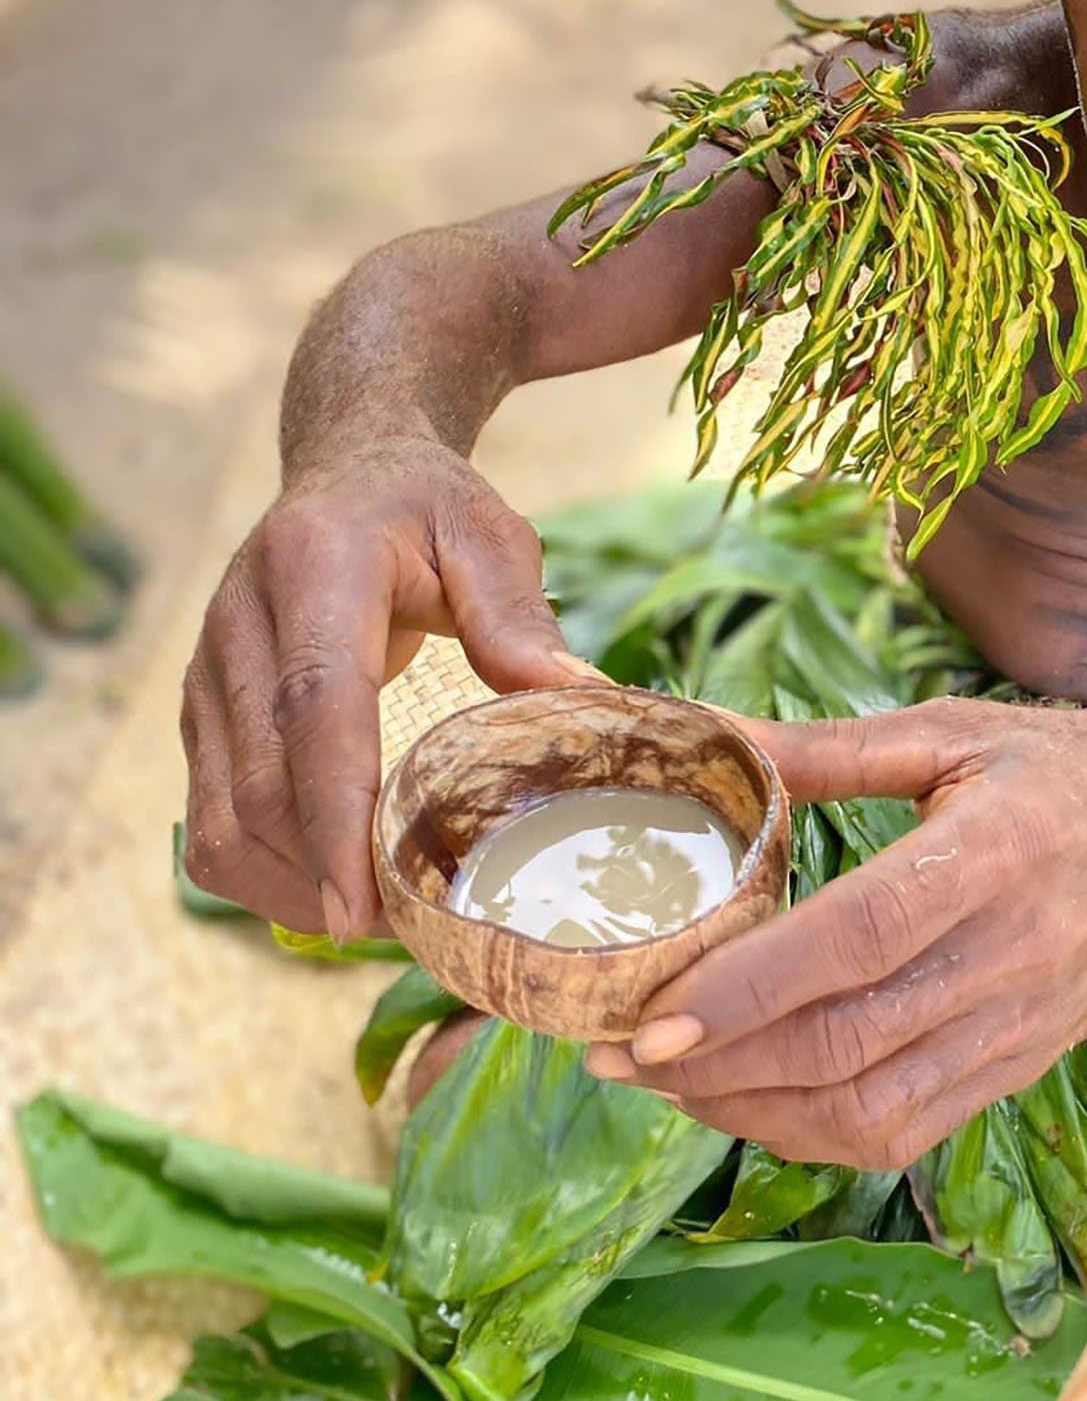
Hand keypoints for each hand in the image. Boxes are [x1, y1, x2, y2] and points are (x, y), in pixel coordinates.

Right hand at [181, 438, 598, 939]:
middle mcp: (238, 624)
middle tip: (414, 930)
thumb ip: (516, 610)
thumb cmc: (427, 508)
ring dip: (293, 888)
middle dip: (325, 873)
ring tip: (382, 922)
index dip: (333, 811)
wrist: (345, 469)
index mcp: (312, 567)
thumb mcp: (488, 531)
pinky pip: (210, 824)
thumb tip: (571, 697)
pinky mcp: (201, 717)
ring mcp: (207, 675)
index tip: (358, 902)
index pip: (314, 705)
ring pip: (223, 819)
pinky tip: (333, 892)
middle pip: (261, 782)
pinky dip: (265, 876)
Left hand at [586, 695, 1086, 1167]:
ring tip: (665, 1081)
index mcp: (990, 856)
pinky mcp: (1022, 1068)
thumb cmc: (1074, 770)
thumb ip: (827, 749)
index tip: (649, 1016)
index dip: (746, 990)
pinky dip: (815, 1135)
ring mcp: (1020, 1027)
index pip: (854, 942)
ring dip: (750, 1110)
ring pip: (868, 1108)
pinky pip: (907, 1130)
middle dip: (714, 1063)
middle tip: (614, 1049)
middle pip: (844, 1043)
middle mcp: (1010, 957)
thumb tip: (703, 730)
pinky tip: (750, 1103)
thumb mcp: (958, 731)